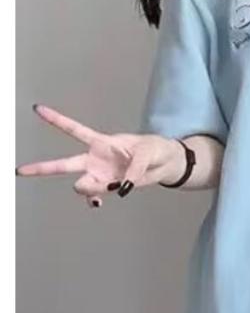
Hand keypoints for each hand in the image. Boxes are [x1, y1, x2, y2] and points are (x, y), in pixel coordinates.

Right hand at [15, 104, 184, 207]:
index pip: (74, 130)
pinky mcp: (109, 187)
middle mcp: (95, 159)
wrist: (166, 164)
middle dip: (43, 168)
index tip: (37, 110)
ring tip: (106, 188)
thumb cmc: (155, 149)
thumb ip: (134, 168)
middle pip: (64, 164)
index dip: (56, 120)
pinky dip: (93, 200)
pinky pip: (93, 196)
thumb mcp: (148, 151)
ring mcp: (100, 175)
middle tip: (21, 170)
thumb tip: (123, 187)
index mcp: (101, 142)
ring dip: (88, 188)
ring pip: (81, 184)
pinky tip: (97, 202)